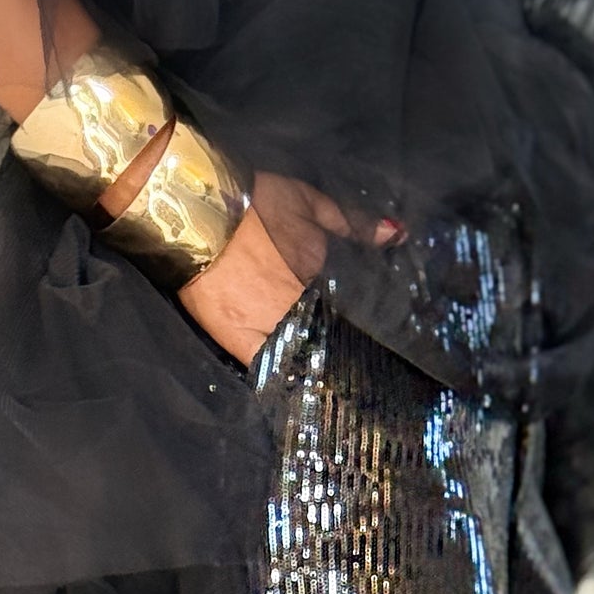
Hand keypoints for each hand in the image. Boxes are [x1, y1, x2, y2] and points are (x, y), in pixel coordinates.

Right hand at [179, 173, 401, 365]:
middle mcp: (299, 306)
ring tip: (325, 386)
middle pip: (326, 339)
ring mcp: (268, 326)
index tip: (367, 340)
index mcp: (319, 275)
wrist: (195, 208)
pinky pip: (266, 368)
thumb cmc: (255, 201)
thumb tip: (397, 233)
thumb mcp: (309, 202)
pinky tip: (292, 392)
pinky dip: (279, 379)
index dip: (355, 327)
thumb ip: (353, 222)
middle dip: (338, 350)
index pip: (346, 312)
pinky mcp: (237, 338)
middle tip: (353, 372)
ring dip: (312, 369)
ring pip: (301, 358)